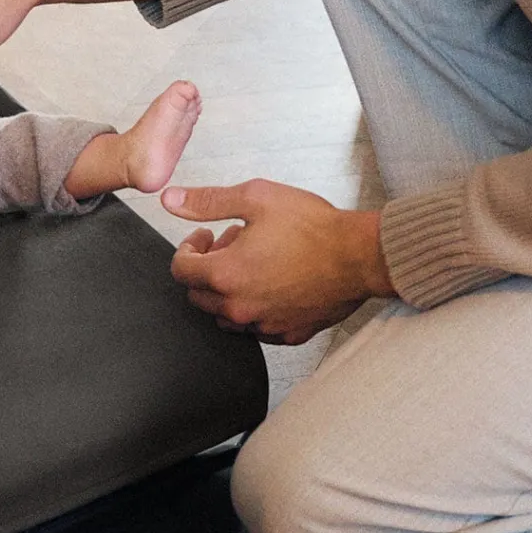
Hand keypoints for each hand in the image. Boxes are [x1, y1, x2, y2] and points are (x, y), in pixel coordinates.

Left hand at [164, 179, 394, 344]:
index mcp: (226, 275)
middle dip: (207, 267)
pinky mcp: (288, 334)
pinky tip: (272, 281)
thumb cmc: (312, 225)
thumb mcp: (254, 198)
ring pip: (225, 315)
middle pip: (198, 295)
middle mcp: (240, 308)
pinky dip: (254, 306)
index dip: (188, 247)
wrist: (361, 256)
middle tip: (232, 242)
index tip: (206, 234)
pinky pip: (255, 327)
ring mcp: (265, 325)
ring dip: (228, 288)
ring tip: (254, 259)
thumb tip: (170, 200)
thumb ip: (207, 201)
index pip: (180, 270)